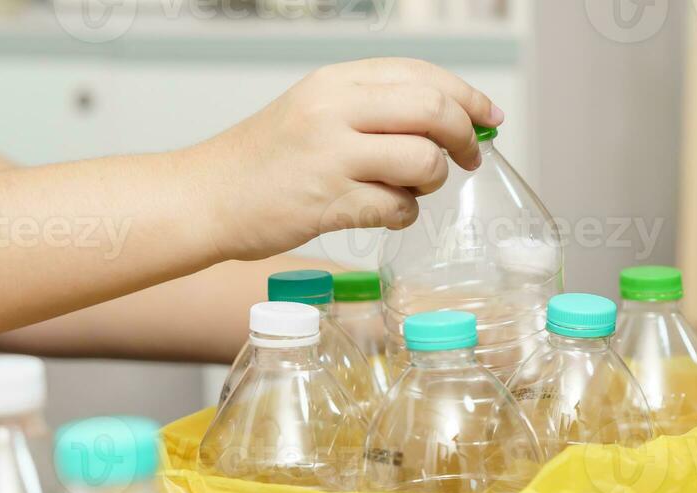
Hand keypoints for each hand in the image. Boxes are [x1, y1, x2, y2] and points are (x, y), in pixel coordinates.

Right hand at [193, 58, 503, 262]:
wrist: (206, 197)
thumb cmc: (264, 162)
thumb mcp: (315, 111)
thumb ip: (374, 109)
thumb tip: (448, 121)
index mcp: (336, 81)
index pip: (423, 75)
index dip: (468, 96)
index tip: (490, 118)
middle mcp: (335, 109)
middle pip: (433, 111)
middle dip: (464, 136)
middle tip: (469, 157)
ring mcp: (332, 155)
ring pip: (423, 161)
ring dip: (432, 181)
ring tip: (412, 189)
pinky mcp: (328, 202)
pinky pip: (398, 208)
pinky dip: (403, 214)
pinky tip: (383, 211)